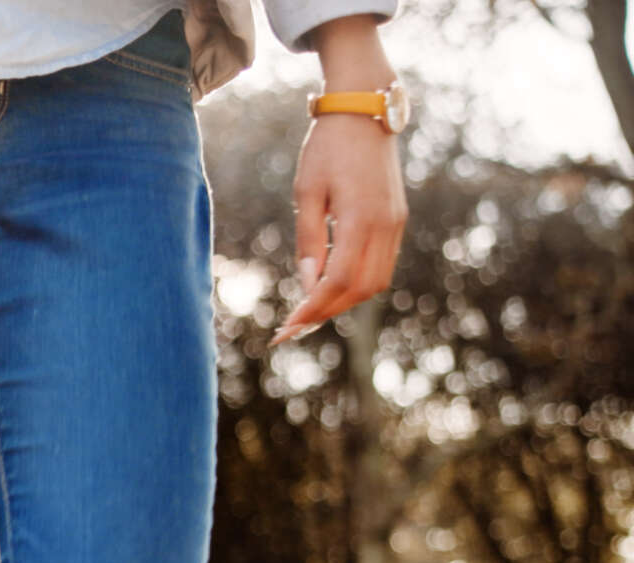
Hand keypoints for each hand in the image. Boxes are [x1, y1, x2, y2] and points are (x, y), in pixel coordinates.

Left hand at [275, 18, 407, 342]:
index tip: (287, 328)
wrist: (365, 111)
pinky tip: (329, 285)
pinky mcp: (397, 219)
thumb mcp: (307, 192)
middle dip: (326, 312)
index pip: (338, 282)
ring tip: (308, 310)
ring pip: (375, 282)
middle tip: (293, 326)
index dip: (312, 310)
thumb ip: (309, 240)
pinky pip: (381, 264)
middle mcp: (386, 226)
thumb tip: (308, 283)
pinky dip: (356, 282)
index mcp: (362, 220)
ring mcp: (396, 224)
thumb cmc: (327, 148)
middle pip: (360, 289)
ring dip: (343, 300)